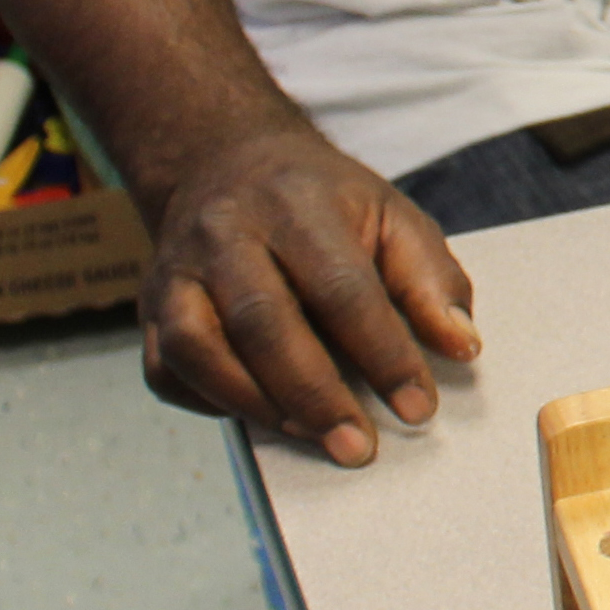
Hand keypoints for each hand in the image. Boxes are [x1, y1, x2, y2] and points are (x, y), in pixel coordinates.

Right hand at [139, 118, 479, 466]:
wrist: (229, 162)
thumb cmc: (325, 202)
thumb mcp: (392, 216)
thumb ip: (431, 281)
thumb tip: (460, 345)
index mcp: (296, 204)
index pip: (341, 287)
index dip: (383, 352)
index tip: (417, 406)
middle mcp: (225, 234)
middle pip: (263, 322)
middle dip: (315, 394)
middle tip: (359, 447)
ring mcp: (176, 271)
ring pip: (198, 348)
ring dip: (256, 404)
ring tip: (311, 437)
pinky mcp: (148, 306)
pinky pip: (165, 368)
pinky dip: (209, 402)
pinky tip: (259, 416)